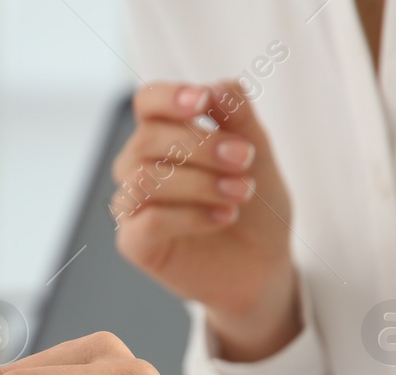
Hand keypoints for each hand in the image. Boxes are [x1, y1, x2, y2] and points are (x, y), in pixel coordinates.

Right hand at [111, 81, 299, 361]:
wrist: (263, 264)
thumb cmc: (255, 206)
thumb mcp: (258, 154)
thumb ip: (238, 117)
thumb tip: (214, 89)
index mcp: (165, 136)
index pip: (147, 102)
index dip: (168, 97)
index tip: (201, 102)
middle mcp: (140, 167)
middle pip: (146, 139)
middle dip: (200, 145)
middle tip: (245, 159)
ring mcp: (133, 206)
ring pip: (144, 179)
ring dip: (199, 181)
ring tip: (242, 193)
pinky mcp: (135, 244)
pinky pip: (148, 220)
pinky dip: (191, 215)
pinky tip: (224, 216)